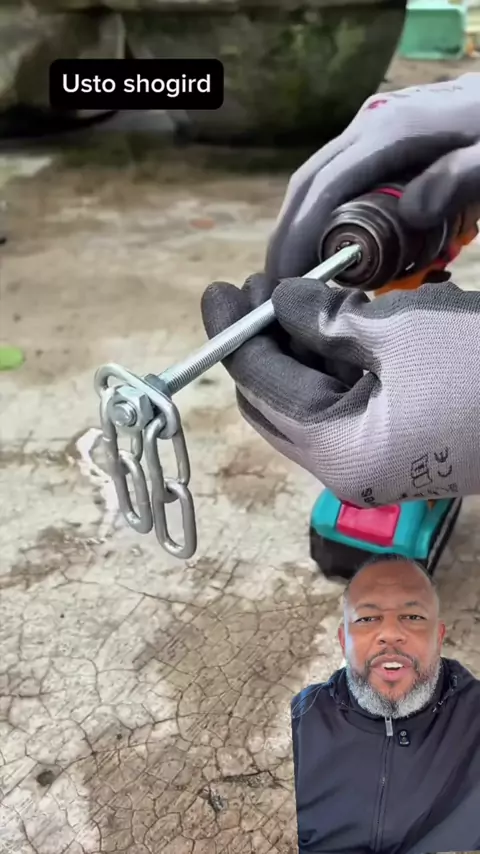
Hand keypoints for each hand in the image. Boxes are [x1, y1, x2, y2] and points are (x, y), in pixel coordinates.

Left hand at [201, 273, 479, 505]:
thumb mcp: (396, 331)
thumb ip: (323, 319)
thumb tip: (278, 302)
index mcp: (340, 450)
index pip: (262, 387)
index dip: (235, 335)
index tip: (218, 289)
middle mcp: (349, 468)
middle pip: (279, 400)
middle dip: (263, 342)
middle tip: (256, 288)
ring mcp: (376, 461)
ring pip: (313, 399)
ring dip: (300, 348)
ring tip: (298, 293)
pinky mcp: (399, 447)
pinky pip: (348, 402)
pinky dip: (336, 362)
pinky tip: (338, 318)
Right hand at [265, 73, 479, 282]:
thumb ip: (458, 179)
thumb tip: (411, 213)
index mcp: (391, 129)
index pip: (324, 187)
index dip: (298, 236)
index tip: (285, 280)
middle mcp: (372, 123)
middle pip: (309, 182)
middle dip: (287, 236)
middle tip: (278, 286)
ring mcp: (374, 128)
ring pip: (320, 179)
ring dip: (304, 226)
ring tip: (300, 272)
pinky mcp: (382, 137)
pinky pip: (341, 177)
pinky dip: (327, 214)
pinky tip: (334, 245)